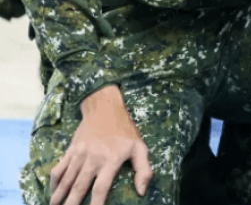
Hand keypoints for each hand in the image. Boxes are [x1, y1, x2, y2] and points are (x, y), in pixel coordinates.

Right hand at [50, 86, 151, 204]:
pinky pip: (59, 168)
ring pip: (67, 180)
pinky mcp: (71, 150)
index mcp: (111, 160)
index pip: (101, 187)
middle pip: (79, 187)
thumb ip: (143, 170)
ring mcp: (79, 155)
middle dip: (72, 203)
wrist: (105, 109)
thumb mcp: (140, 148)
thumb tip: (142, 191)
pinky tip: (53, 190)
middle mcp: (93, 159)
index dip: (96, 203)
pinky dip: (54, 181)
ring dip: (59, 195)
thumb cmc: (125, 130)